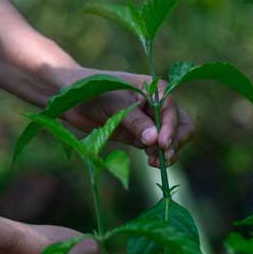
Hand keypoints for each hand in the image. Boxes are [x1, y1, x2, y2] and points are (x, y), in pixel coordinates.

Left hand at [58, 67, 193, 166]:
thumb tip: (155, 140)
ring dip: (167, 151)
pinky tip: (151, 162)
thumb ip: (136, 122)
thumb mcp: (116, 105)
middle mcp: (157, 105)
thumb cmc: (94, 92)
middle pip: (181, 125)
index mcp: (156, 90)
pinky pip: (156, 147)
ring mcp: (150, 121)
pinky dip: (157, 155)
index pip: (172, 112)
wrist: (72, 99)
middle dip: (175, 141)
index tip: (161, 144)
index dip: (170, 129)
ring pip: (171, 138)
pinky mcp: (140, 135)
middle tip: (164, 157)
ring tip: (154, 163)